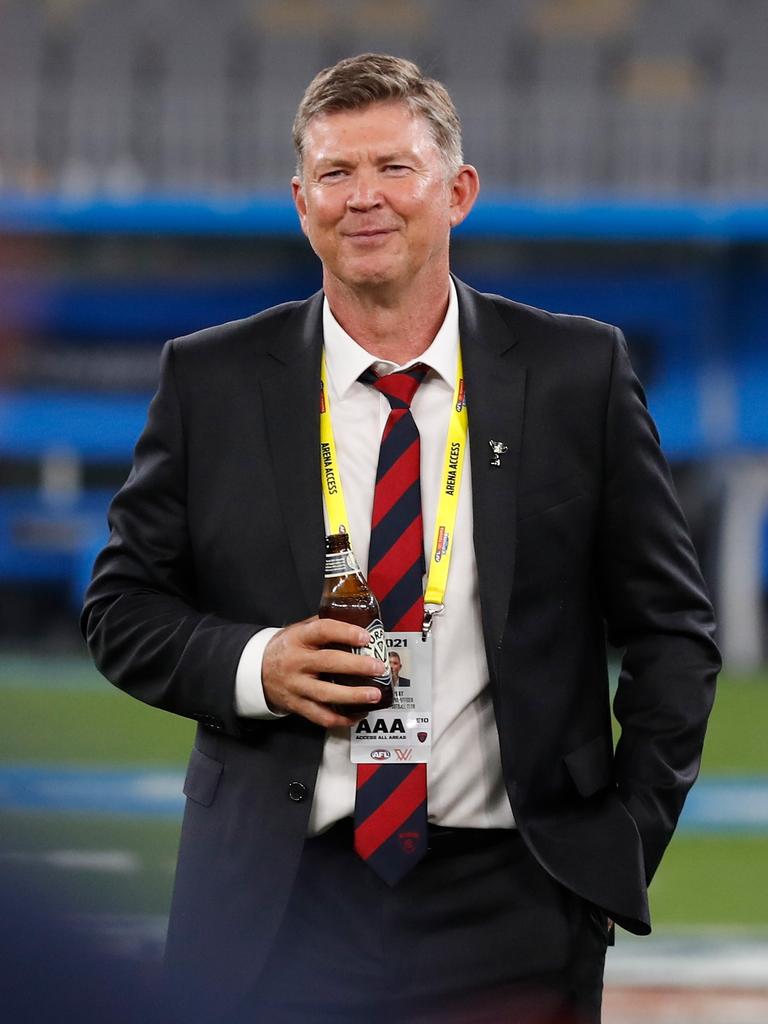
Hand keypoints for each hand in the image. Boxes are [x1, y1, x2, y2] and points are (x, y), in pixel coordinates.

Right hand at [262, 616, 387, 726]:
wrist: (257, 671)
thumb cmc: (287, 648)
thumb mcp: (299, 630)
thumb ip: (324, 627)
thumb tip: (359, 622)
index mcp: (298, 638)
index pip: (322, 631)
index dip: (345, 633)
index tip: (366, 637)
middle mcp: (296, 661)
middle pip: (328, 663)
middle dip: (356, 666)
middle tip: (378, 667)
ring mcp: (296, 686)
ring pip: (325, 694)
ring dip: (353, 696)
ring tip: (374, 695)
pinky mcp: (297, 705)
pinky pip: (320, 716)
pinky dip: (341, 718)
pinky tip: (358, 714)